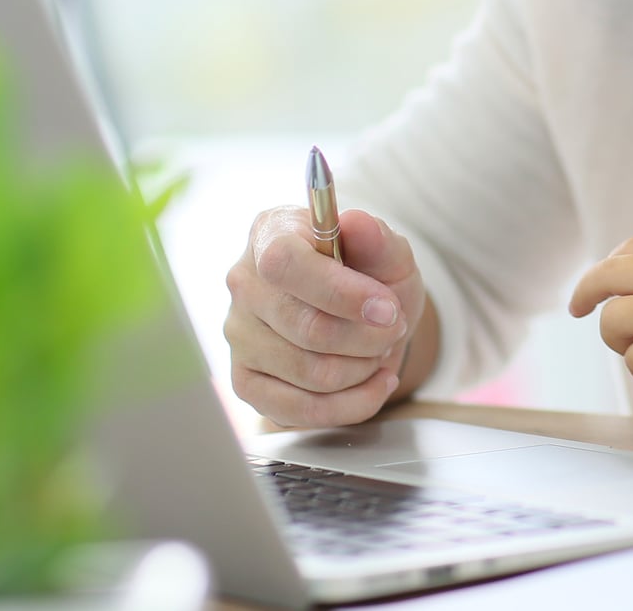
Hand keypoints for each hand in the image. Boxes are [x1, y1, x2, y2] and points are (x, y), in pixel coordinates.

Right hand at [224, 205, 425, 426]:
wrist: (365, 315)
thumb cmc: (369, 274)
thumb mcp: (387, 251)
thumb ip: (376, 237)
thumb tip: (355, 222)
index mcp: (270, 234)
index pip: (285, 264)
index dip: (340, 293)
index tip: (387, 309)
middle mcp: (243, 284)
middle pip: (306, 328)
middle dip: (368, 337)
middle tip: (394, 327)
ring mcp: (239, 336)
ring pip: (311, 373)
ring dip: (364, 367)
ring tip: (380, 349)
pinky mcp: (245, 382)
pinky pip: (300, 411)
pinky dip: (352, 403)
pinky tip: (375, 382)